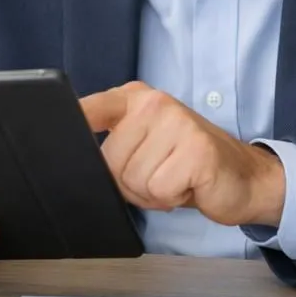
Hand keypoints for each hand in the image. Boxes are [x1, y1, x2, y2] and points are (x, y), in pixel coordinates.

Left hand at [81, 82, 285, 226]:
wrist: (245, 177)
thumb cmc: (188, 164)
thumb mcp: (146, 144)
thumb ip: (114, 144)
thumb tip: (75, 161)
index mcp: (136, 99)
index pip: (89, 110)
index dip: (70, 127)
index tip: (50, 137)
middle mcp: (155, 103)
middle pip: (108, 162)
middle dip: (130, 182)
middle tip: (161, 173)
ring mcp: (177, 123)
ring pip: (132, 179)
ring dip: (153, 192)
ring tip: (176, 178)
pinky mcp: (196, 150)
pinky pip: (158, 190)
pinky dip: (172, 198)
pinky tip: (190, 185)